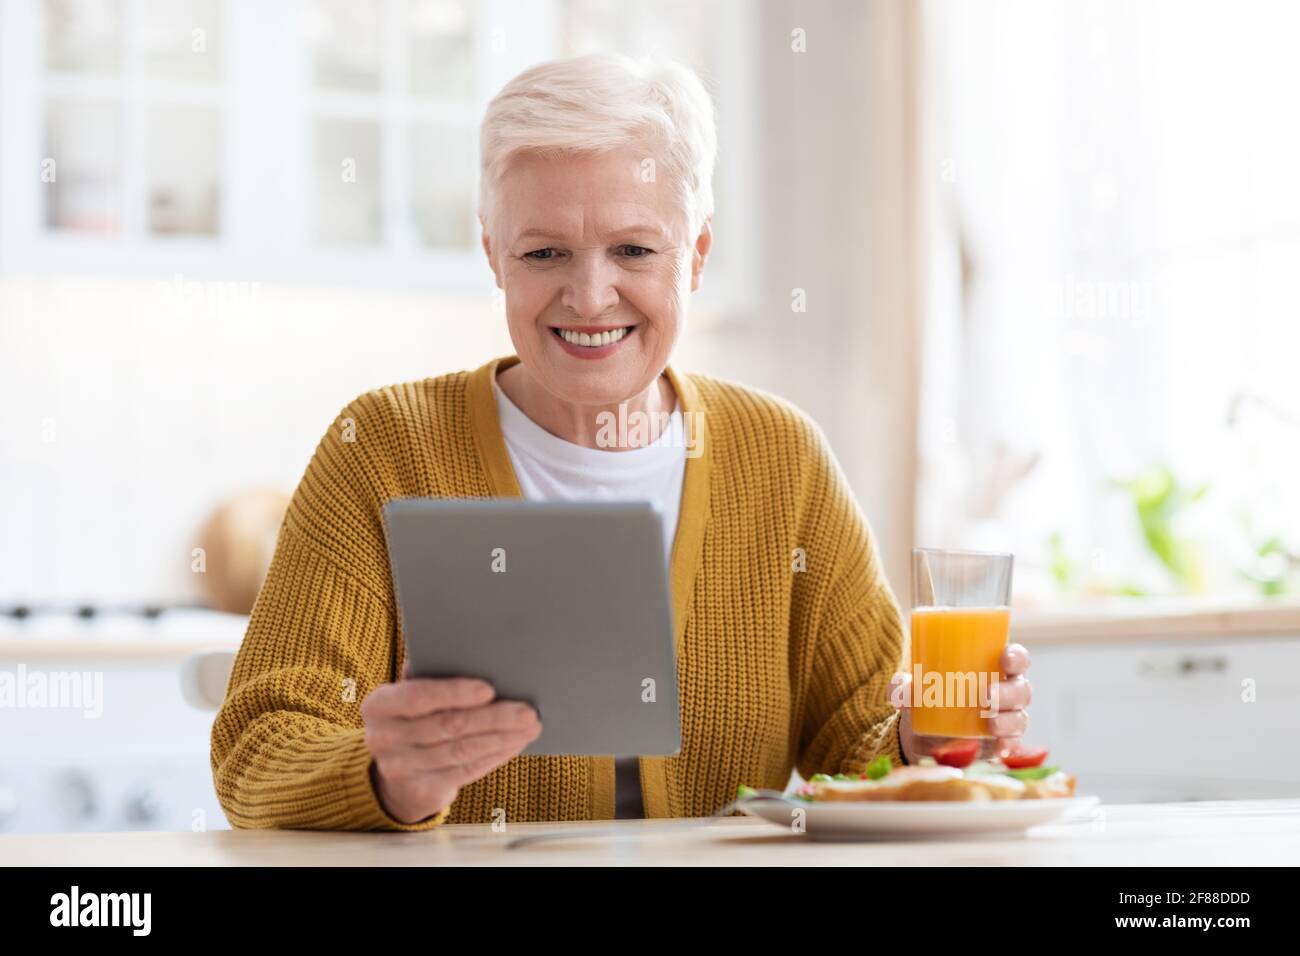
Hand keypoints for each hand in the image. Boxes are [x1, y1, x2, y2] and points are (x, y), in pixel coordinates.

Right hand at [362, 671, 541, 823]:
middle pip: (447, 726)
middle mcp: (383, 739)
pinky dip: (495, 755)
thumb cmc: (415, 716)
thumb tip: (475, 656)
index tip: (489, 689)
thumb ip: (432, 675)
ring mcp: (400, 769)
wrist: (397, 771)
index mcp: (379, 706)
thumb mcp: (411, 693)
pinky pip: (466, 771)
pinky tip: (515, 743)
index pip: (418, 696)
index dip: (454, 693)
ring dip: (501, 738)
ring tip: (529, 727)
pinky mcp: (422, 791)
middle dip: (493, 718)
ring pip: (461, 751)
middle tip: (527, 711)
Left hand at [889, 643, 1031, 763]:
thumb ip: (902, 686)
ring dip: (1008, 720)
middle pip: (1021, 689)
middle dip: (1010, 692)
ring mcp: (1007, 720)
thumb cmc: (928, 698)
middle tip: (987, 695)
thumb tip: (904, 690)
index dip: (1016, 657)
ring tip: (991, 724)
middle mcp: (1005, 693)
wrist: (923, 737)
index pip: (1015, 659)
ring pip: (1020, 717)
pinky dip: (1008, 746)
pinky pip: (1013, 745)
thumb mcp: (912, 690)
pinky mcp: (1002, 743)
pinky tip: (999, 749)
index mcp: (991, 669)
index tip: (1004, 659)